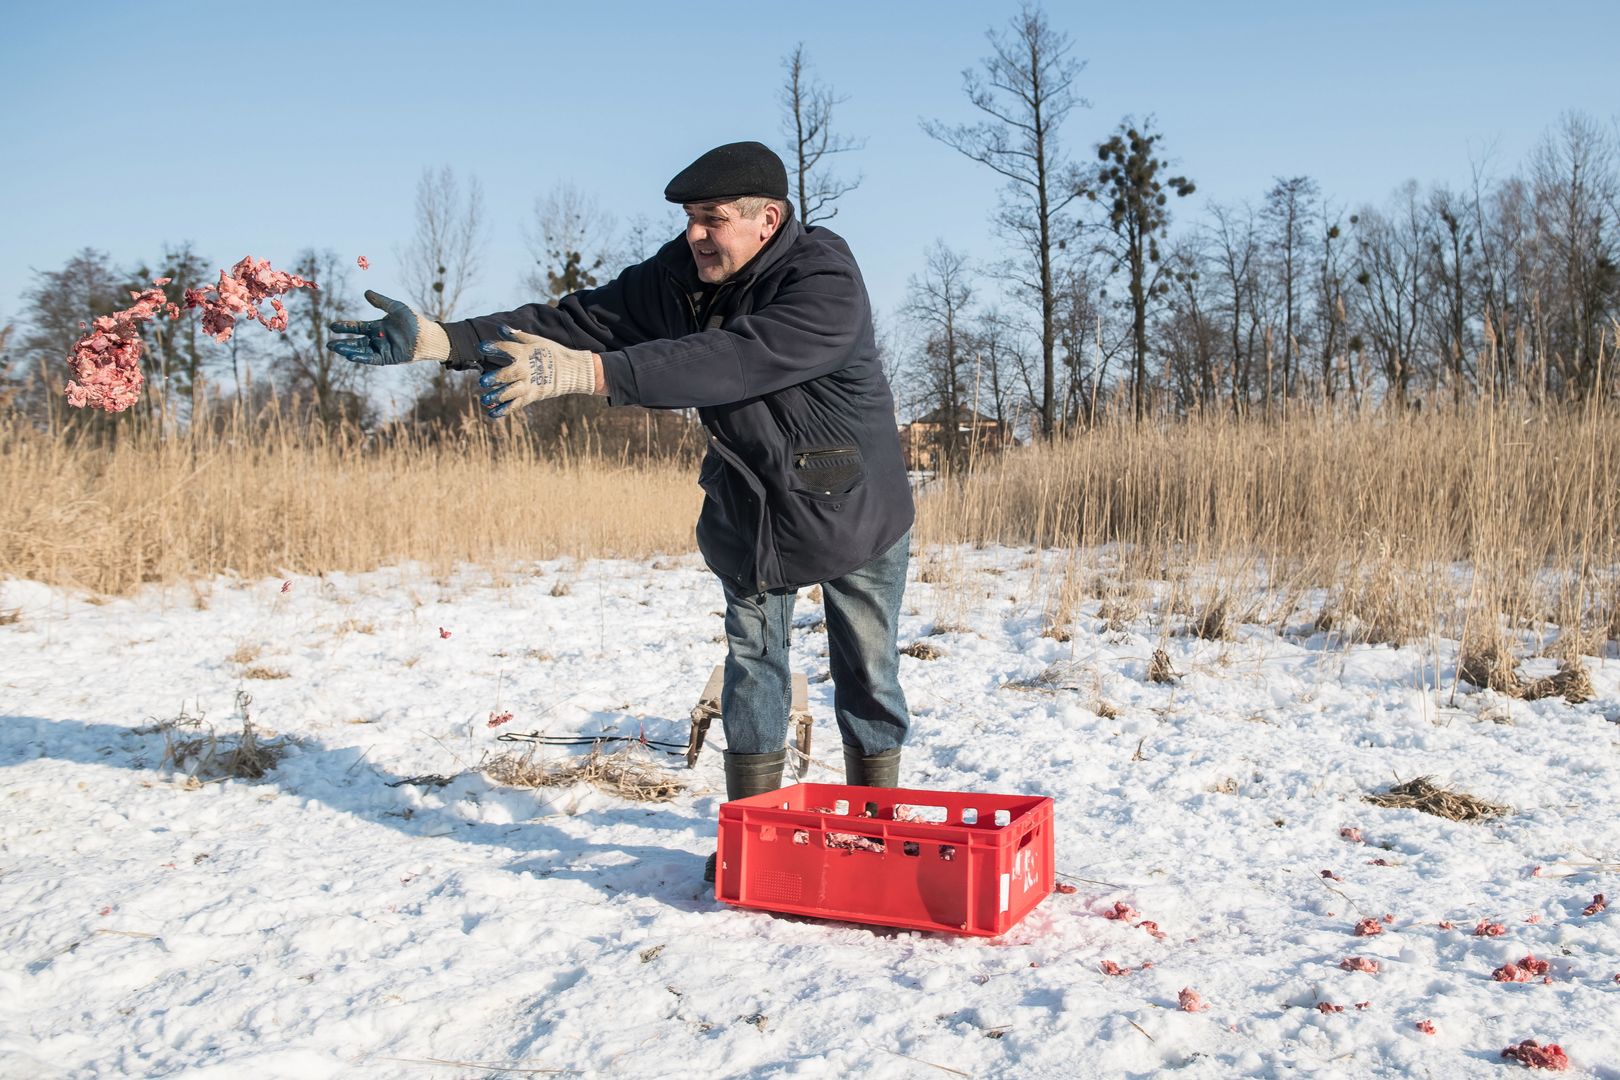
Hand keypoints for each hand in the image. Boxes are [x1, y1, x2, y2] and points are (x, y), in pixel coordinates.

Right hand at [327, 290, 450, 364]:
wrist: (427, 335)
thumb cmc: (413, 321)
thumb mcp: (396, 308)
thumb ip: (381, 301)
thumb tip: (366, 293)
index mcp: (378, 327)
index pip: (358, 327)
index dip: (345, 327)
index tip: (333, 327)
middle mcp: (378, 339)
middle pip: (356, 341)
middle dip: (342, 343)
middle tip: (329, 344)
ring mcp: (382, 349)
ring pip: (361, 350)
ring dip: (348, 350)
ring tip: (335, 349)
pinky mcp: (388, 358)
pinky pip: (372, 358)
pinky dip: (362, 357)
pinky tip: (351, 356)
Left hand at [476, 327, 598, 418]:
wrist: (573, 371)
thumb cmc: (552, 353)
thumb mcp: (536, 341)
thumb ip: (517, 336)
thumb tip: (500, 328)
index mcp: (526, 354)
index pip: (508, 349)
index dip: (494, 347)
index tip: (481, 347)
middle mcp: (526, 370)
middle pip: (508, 375)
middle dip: (495, 379)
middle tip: (482, 382)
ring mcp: (529, 385)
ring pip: (511, 392)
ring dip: (497, 397)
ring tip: (484, 400)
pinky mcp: (532, 396)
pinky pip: (516, 405)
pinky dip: (504, 410)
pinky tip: (491, 413)